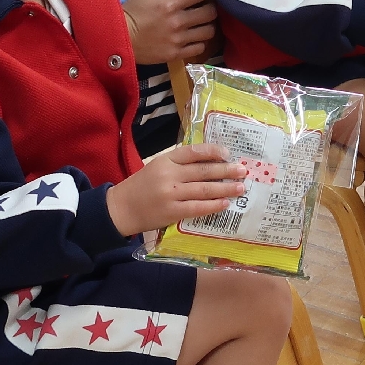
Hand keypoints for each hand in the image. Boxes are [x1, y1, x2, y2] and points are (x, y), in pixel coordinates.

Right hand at [106, 142, 246, 235]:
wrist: (121, 208)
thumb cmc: (142, 186)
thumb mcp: (157, 167)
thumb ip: (179, 163)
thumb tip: (211, 161)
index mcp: (165, 160)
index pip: (193, 152)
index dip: (212, 151)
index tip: (228, 154)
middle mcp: (169, 175)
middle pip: (202, 171)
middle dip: (226, 171)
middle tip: (243, 171)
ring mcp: (170, 194)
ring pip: (203, 189)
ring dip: (225, 188)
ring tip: (240, 187)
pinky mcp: (171, 212)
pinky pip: (197, 208)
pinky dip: (213, 205)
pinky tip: (225, 203)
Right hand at [122, 0, 215, 64]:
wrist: (118, 38)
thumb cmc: (132, 11)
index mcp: (171, 2)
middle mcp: (178, 21)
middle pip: (210, 12)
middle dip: (208, 7)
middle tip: (201, 8)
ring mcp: (179, 40)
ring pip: (209, 31)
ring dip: (206, 25)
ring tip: (199, 23)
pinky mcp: (176, 54)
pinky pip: (200, 48)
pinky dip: (199, 42)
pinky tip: (192, 37)